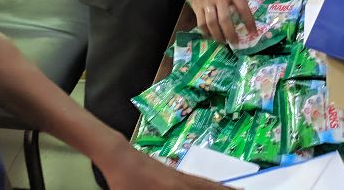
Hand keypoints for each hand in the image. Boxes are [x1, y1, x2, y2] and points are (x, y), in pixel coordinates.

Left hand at [99, 140, 230, 188]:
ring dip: (223, 187)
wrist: (120, 157)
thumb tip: (186, 187)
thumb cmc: (125, 183)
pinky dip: (211, 183)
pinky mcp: (173, 171)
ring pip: (207, 183)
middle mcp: (182, 181)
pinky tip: (211, 185)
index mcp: (174, 189)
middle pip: (210, 189)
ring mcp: (179, 174)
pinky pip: (199, 179)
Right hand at [186, 0, 256, 42]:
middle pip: (226, 21)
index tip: (253, 32)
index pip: (243, 9)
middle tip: (235, 43)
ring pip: (213, 24)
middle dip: (231, 34)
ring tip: (223, 42)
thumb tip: (240, 11)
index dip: (249, 22)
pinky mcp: (197, 7)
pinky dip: (206, 32)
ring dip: (218, 36)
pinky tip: (210, 36)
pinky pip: (201, 23)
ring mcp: (208, 4)